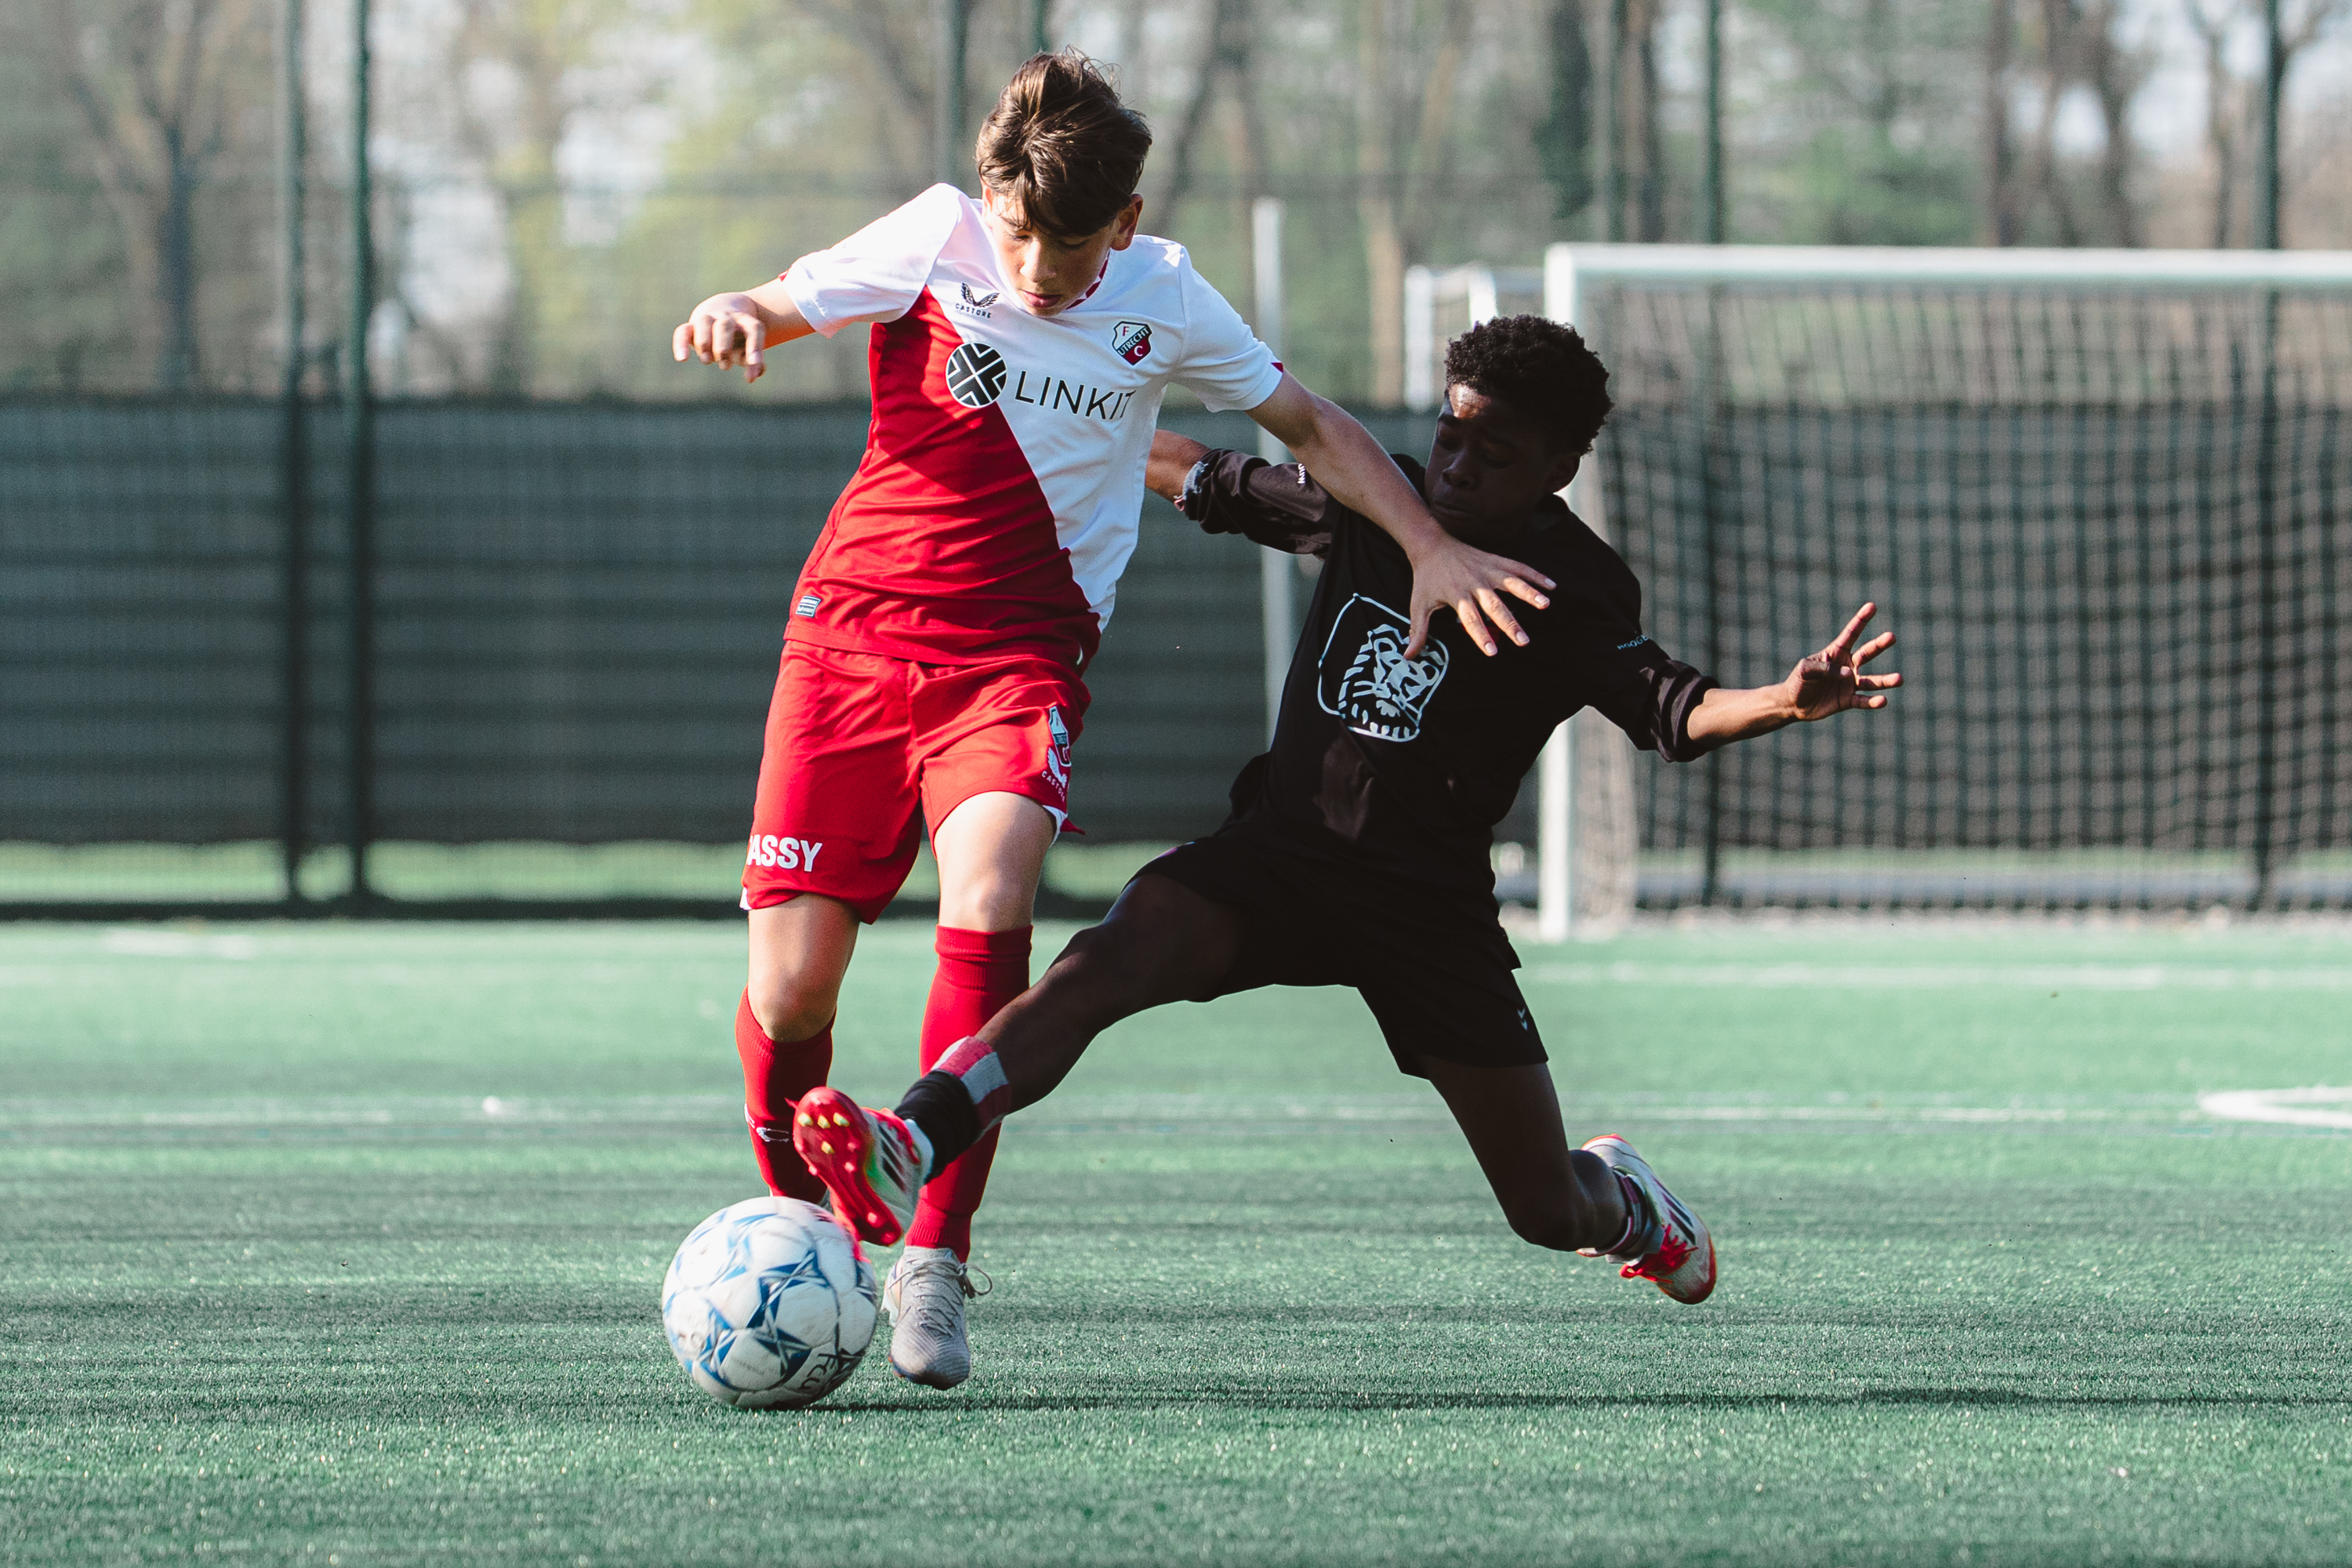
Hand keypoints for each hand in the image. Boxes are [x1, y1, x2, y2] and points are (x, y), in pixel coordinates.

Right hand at [672, 292, 768, 382]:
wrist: (722, 307)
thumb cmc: (738, 336)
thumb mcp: (748, 346)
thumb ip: (753, 362)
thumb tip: (752, 377)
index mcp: (745, 321)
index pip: (753, 330)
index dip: (755, 346)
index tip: (754, 364)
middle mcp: (726, 317)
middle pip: (725, 326)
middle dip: (723, 347)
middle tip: (725, 366)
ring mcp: (708, 318)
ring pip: (704, 324)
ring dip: (705, 343)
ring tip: (707, 361)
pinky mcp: (691, 326)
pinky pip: (683, 331)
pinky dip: (681, 344)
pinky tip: (682, 359)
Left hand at [1404, 533, 1554, 657]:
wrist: (1431, 544)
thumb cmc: (1426, 579)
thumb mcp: (1418, 605)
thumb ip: (1418, 631)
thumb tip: (1408, 656)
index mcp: (1457, 595)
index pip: (1470, 619)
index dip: (1481, 635)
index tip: (1492, 651)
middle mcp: (1475, 583)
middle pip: (1494, 606)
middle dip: (1509, 623)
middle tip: (1523, 641)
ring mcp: (1488, 570)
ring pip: (1512, 582)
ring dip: (1529, 593)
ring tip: (1546, 604)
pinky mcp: (1496, 561)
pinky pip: (1519, 567)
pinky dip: (1535, 576)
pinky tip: (1552, 586)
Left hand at [1781, 602, 1900, 720]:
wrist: (1794, 704)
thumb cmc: (1798, 682)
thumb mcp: (1805, 670)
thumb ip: (1825, 669)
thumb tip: (1849, 673)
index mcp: (1836, 652)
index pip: (1851, 634)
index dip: (1861, 620)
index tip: (1872, 606)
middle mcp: (1847, 666)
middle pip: (1867, 653)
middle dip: (1879, 645)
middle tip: (1892, 636)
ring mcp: (1850, 683)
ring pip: (1872, 681)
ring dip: (1885, 680)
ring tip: (1899, 679)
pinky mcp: (1848, 700)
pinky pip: (1863, 701)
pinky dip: (1873, 702)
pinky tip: (1883, 701)